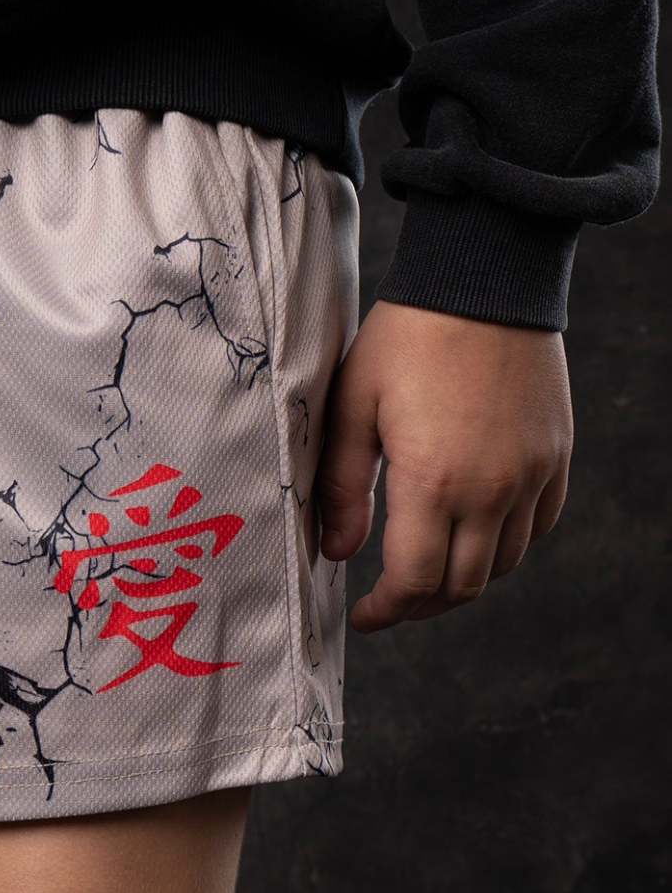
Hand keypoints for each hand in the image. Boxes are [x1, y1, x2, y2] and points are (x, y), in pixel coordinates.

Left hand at [312, 300, 571, 632]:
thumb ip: (341, 486)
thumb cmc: (408, 336)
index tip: (364, 615)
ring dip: (464, 580)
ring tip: (429, 572)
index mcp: (433, 481)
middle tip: (392, 601)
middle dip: (422, 606)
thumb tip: (338, 553)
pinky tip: (475, 535)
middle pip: (462, 586)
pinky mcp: (555, 455)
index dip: (386, 611)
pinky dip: (506, 546)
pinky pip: (538, 526)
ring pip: (504, 564)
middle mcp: (492, 489)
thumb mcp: (353, 405)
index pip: (414, 582)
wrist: (485, 277)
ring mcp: (532, 474)